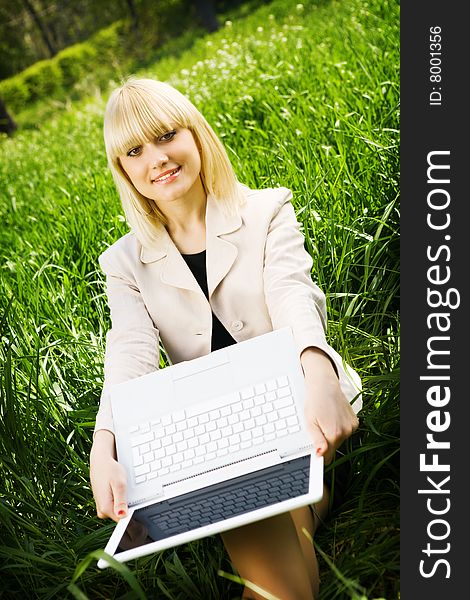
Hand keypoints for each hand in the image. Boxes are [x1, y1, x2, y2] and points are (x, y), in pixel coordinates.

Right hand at [90, 430, 127, 521]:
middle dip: (129, 507)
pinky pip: (115, 506)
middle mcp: (102, 510)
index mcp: (105, 508)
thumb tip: (122, 515)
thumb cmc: (110, 469)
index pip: (122, 522)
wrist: (100, 460)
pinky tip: (119, 489)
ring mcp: (102, 507)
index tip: (138, 507)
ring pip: (118, 510)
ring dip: (124, 502)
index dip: (132, 516)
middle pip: (121, 516)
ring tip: (123, 488)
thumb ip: (121, 501)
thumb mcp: (119, 483)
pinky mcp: (103, 503)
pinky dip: (120, 499)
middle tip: (130, 492)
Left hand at [300, 347, 358, 464]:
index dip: (320, 455)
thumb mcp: (310, 422)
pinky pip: (345, 432)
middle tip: (318, 427)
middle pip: (334, 448)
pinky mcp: (355, 422)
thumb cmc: (316, 401)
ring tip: (326, 420)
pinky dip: (339, 428)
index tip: (316, 456)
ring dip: (333, 435)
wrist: (325, 385)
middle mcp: (346, 431)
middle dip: (326, 442)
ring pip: (340, 440)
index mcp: (334, 433)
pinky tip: (333, 418)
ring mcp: (352, 427)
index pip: (328, 456)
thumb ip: (317, 441)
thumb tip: (320, 455)